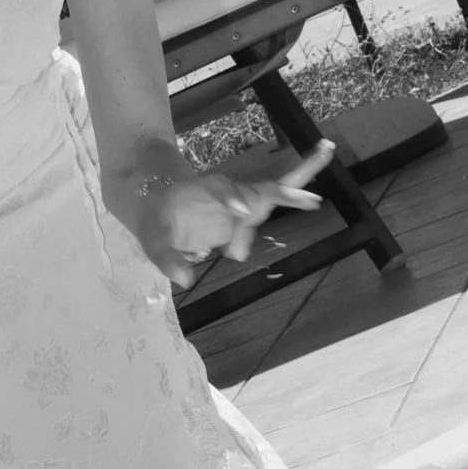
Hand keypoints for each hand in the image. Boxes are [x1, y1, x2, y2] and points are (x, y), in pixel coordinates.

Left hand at [139, 140, 330, 288]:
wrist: (158, 201)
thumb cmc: (156, 218)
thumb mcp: (151, 238)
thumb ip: (166, 257)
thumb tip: (186, 279)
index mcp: (200, 192)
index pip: (220, 190)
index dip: (232, 198)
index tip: (242, 212)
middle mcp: (226, 193)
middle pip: (257, 189)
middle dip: (282, 193)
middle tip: (309, 199)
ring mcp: (240, 201)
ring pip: (273, 193)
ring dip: (294, 194)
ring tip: (316, 193)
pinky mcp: (248, 211)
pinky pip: (274, 201)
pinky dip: (294, 198)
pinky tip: (312, 202)